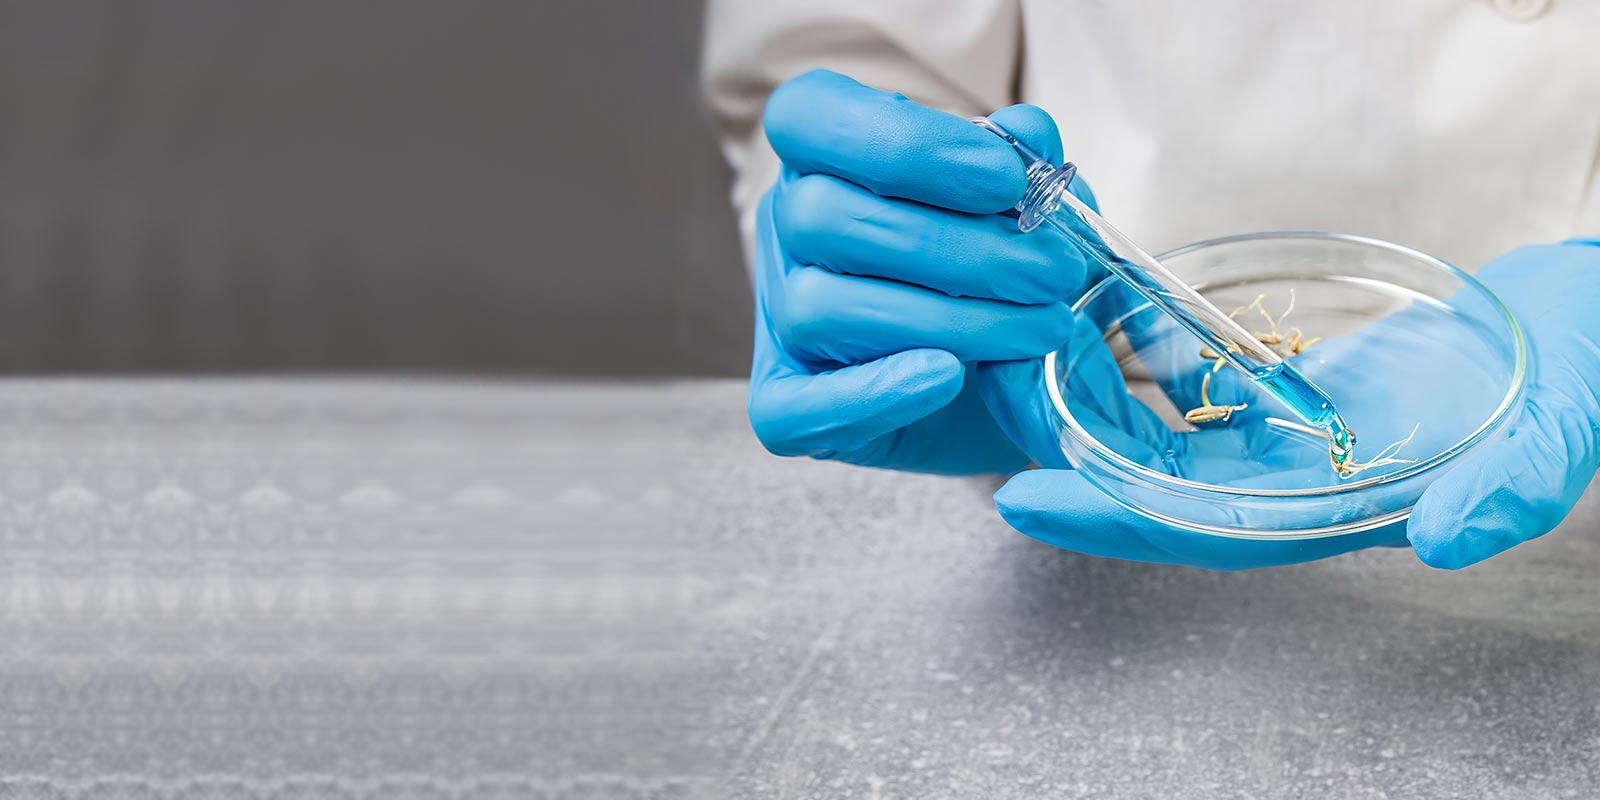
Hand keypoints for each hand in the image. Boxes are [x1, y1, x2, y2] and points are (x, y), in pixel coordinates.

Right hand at [747, 69, 1096, 473]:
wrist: (1005, 382)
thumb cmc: (1003, 275)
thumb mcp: (1030, 211)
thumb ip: (1025, 168)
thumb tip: (1027, 136)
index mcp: (825, 157)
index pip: (812, 116)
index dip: (906, 142)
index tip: (1007, 180)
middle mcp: (786, 230)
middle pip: (824, 217)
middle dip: (956, 249)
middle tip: (1054, 273)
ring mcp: (778, 320)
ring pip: (820, 308)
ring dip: (944, 322)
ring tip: (1040, 330)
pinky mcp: (785, 404)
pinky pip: (795, 410)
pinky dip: (874, 395)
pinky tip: (947, 378)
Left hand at [979, 239, 1599, 569]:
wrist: (1586, 325)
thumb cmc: (1579, 374)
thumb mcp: (1559, 430)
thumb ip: (1510, 488)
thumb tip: (1445, 539)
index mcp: (1345, 511)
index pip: (1206, 531)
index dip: (1113, 524)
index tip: (1019, 502)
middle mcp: (1305, 486)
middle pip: (1164, 493)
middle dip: (1073, 472)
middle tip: (981, 437)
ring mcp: (1300, 443)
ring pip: (1175, 446)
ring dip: (1100, 423)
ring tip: (1020, 386)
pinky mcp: (1302, 396)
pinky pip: (1206, 398)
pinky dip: (1150, 379)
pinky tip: (1099, 347)